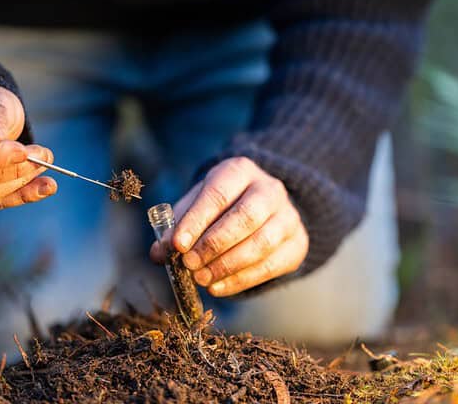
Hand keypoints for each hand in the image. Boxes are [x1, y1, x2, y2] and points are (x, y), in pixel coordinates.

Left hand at [149, 157, 307, 296]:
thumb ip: (177, 226)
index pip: (218, 194)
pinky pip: (271, 265)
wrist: (266, 209)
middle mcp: (270, 189)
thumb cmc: (222, 206)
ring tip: (201, 279)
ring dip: (227, 265)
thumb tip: (159, 253)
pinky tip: (218, 287)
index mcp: (240, 171)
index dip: (196, 221)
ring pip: (261, 243)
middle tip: (189, 264)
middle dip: (213, 244)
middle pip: (245, 217)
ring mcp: (288, 216)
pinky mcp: (297, 243)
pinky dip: (241, 280)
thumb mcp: (197, 205)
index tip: (176, 246)